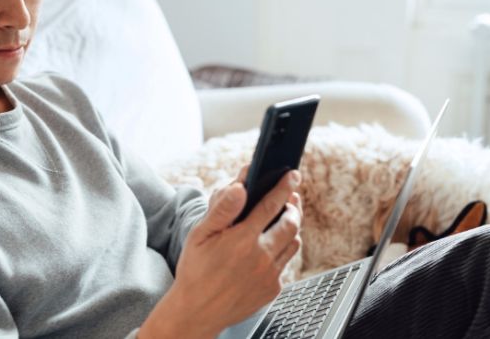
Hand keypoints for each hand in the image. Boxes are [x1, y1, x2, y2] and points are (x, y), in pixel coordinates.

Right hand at [138, 166, 302, 338]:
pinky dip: (282, 251)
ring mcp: (269, 274)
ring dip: (292, 228)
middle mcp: (260, 256)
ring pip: (293, 243)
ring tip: (283, 219)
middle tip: (290, 198)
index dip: (284, 187)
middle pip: (291, 223)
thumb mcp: (200, 235)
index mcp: (242, 239)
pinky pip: (285, 264)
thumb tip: (240, 187)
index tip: (293, 176)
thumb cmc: (196, 271)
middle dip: (293, 206)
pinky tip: (270, 248)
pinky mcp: (272, 288)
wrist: (197, 312)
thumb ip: (222, 209)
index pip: (271, 205)